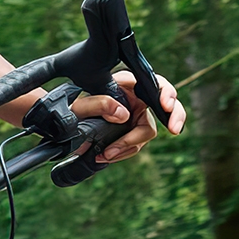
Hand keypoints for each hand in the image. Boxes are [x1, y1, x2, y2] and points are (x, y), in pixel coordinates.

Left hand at [72, 71, 187, 163]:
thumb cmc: (71, 109)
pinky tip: (107, 155)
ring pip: (148, 131)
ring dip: (131, 145)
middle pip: (166, 106)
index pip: (156, 84)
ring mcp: (136, 116)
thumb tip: (123, 114)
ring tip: (108, 153)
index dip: (166, 93)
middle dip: (174, 117)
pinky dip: (124, 151)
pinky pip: (136, 144)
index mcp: (127, 83)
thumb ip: (98, 104)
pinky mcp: (131, 131)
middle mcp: (135, 98)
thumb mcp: (79, 105)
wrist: (64, 125)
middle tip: (175, 130)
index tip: (165, 105)